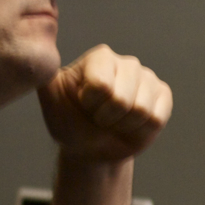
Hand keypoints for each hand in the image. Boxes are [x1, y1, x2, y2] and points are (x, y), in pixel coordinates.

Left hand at [38, 46, 171, 164]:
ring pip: (142, 110)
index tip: (84, 105)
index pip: (101, 85)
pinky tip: (129, 125)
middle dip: (107, 119)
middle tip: (99, 117)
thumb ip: (44, 80)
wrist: (90, 147)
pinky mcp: (162, 96)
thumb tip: (41, 61)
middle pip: (122, 99)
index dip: (91, 105)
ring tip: (114, 121)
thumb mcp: (51, 102)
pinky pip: (156, 119)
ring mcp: (147, 78)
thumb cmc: (69, 121)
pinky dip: (140, 131)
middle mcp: (126, 62)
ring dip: (123, 126)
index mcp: (100, 57)